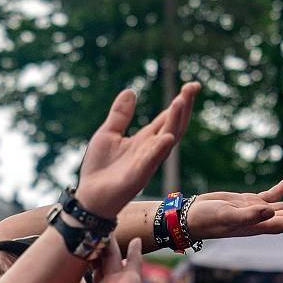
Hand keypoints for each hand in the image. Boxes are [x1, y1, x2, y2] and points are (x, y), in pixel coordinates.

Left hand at [7, 237, 149, 282]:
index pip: (76, 280)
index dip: (68, 268)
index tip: (62, 253)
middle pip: (94, 263)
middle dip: (88, 249)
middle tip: (82, 232)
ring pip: (110, 257)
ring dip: (107, 243)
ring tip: (102, 227)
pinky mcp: (131, 281)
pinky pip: (134, 262)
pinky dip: (136, 251)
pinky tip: (136, 239)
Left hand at [77, 83, 198, 215]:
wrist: (90, 196)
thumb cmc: (100, 167)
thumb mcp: (108, 133)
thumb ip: (120, 115)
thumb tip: (130, 91)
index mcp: (145, 139)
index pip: (167, 117)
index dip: (181, 101)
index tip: (193, 86)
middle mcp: (151, 149)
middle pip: (174, 125)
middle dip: (184, 107)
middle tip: (192, 87)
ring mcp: (146, 163)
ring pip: (167, 140)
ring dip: (175, 122)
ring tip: (181, 102)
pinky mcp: (137, 177)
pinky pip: (151, 162)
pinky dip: (159, 150)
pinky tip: (166, 137)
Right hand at [186, 177, 282, 240]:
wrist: (192, 216)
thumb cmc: (207, 219)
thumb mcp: (228, 215)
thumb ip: (249, 215)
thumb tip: (270, 211)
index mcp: (258, 226)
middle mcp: (261, 220)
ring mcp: (256, 211)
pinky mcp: (248, 202)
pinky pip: (270, 196)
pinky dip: (281, 189)